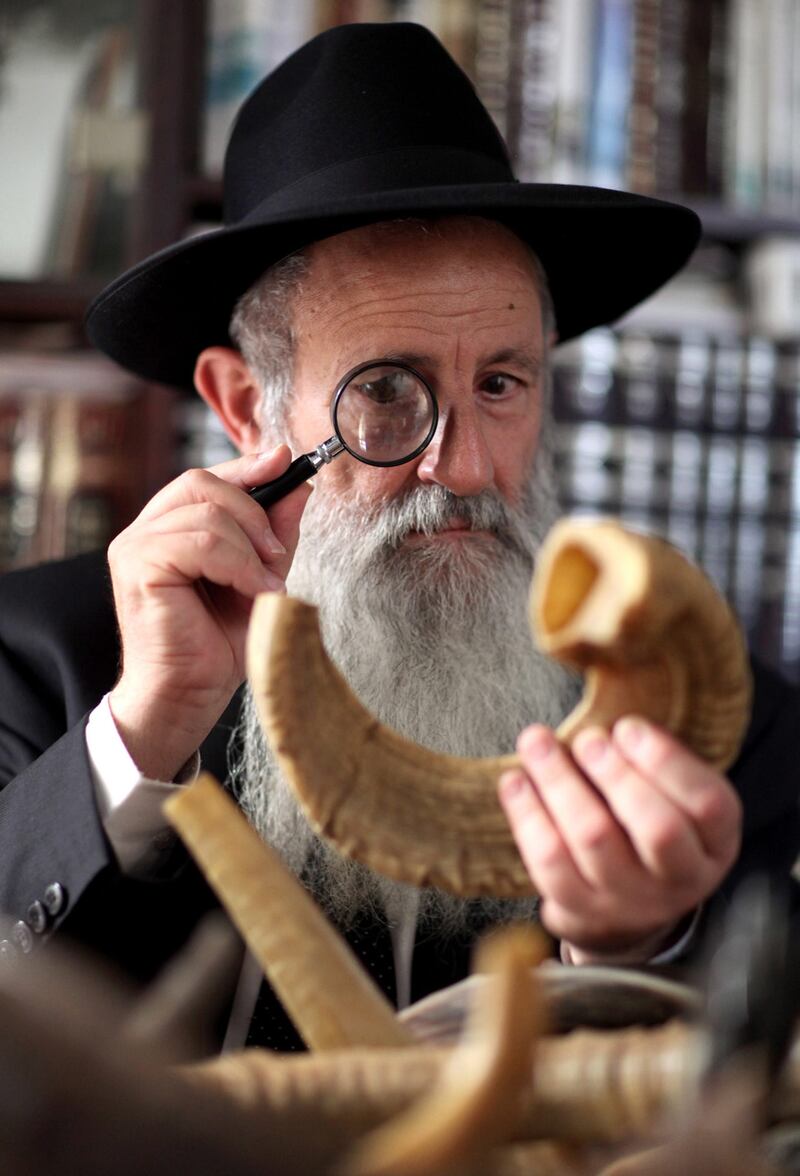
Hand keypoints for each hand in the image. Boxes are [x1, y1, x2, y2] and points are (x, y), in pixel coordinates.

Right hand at [108, 445, 309, 780]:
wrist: (189, 695)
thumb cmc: (217, 645)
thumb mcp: (261, 576)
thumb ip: (276, 532)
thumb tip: (300, 484)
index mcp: (169, 527)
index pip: (206, 479)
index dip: (247, 467)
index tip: (286, 460)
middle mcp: (146, 530)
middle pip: (202, 482)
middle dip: (253, 510)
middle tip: (276, 553)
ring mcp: (136, 546)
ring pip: (207, 515)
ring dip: (249, 548)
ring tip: (263, 585)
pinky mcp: (138, 566)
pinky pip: (201, 543)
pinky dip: (237, 565)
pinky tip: (251, 591)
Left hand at [498, 718, 742, 963]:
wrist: (628, 909)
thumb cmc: (648, 827)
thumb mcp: (674, 797)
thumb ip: (656, 763)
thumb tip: (614, 728)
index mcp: (715, 842)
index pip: (707, 804)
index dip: (666, 761)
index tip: (627, 727)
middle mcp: (681, 878)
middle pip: (657, 828)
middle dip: (617, 774)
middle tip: (587, 738)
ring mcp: (630, 901)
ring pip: (594, 840)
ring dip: (560, 782)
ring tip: (537, 742)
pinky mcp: (580, 911)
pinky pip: (550, 863)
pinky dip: (528, 816)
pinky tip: (514, 782)